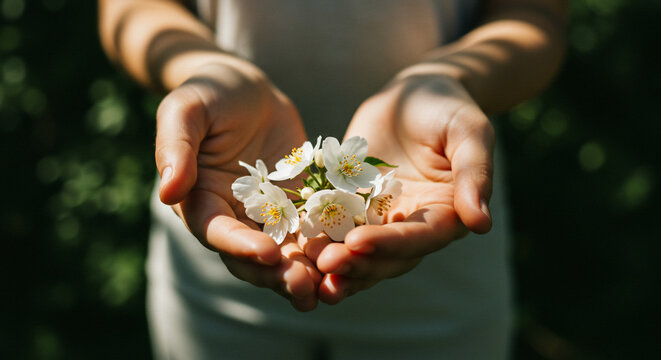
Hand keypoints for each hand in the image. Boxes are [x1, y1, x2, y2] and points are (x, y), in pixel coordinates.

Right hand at [155, 61, 319, 310]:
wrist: (248, 88)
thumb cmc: (209, 92)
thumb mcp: (186, 109)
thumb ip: (175, 147)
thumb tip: (167, 193)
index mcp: (200, 201)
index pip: (217, 232)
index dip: (240, 246)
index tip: (268, 254)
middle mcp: (232, 217)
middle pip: (252, 257)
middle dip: (277, 274)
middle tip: (305, 288)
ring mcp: (268, 216)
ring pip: (285, 254)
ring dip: (306, 273)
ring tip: (331, 288)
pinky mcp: (298, 206)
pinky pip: (313, 230)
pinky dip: (329, 246)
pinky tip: (353, 257)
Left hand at [300, 74, 493, 303]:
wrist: (414, 93)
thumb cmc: (448, 107)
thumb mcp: (468, 131)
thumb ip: (475, 173)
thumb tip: (480, 224)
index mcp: (446, 214)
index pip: (420, 238)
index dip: (390, 243)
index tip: (358, 243)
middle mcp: (413, 225)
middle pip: (387, 256)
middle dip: (357, 262)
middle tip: (324, 264)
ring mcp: (382, 219)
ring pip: (359, 251)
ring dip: (335, 263)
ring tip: (305, 268)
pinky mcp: (353, 208)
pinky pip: (335, 227)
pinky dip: (317, 240)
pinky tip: (292, 245)